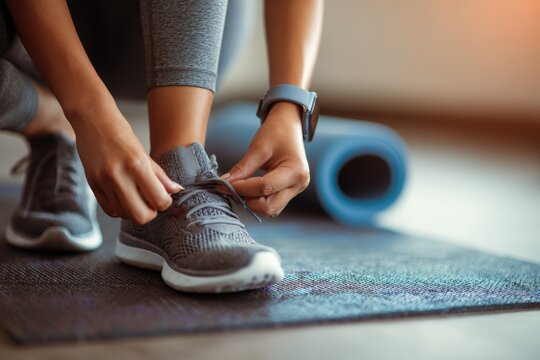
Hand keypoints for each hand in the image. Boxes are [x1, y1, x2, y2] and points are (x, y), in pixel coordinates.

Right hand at [72, 105, 182, 223]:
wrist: (93, 122)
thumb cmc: (121, 134)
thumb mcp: (144, 153)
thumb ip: (160, 176)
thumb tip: (176, 191)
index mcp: (137, 165)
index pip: (158, 200)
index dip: (165, 203)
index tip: (164, 197)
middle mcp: (119, 176)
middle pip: (140, 216)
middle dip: (150, 213)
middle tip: (152, 203)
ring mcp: (103, 182)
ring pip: (124, 215)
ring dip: (135, 211)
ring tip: (138, 198)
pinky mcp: (92, 185)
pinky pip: (109, 210)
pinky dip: (120, 209)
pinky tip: (125, 198)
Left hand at [224, 102, 309, 216]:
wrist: (289, 126)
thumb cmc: (276, 132)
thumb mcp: (258, 147)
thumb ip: (242, 168)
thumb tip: (224, 183)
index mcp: (295, 171)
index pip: (265, 187)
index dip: (243, 188)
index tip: (225, 184)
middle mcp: (299, 184)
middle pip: (269, 206)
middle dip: (247, 200)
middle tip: (230, 189)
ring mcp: (296, 190)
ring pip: (270, 209)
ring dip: (252, 203)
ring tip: (239, 189)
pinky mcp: (290, 192)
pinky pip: (272, 204)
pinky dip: (258, 201)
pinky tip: (248, 190)